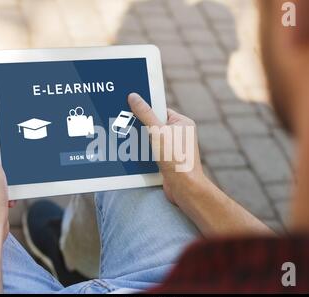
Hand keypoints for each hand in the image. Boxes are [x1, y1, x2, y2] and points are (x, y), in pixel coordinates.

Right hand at [127, 93, 207, 208]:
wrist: (184, 189)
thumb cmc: (176, 159)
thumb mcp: (158, 132)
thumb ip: (145, 114)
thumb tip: (134, 97)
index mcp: (183, 123)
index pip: (160, 110)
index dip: (146, 109)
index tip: (129, 108)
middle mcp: (180, 134)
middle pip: (154, 125)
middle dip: (140, 127)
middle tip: (124, 124)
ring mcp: (174, 149)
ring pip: (151, 140)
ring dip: (140, 142)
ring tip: (126, 140)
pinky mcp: (168, 161)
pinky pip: (152, 152)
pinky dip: (143, 153)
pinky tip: (132, 154)